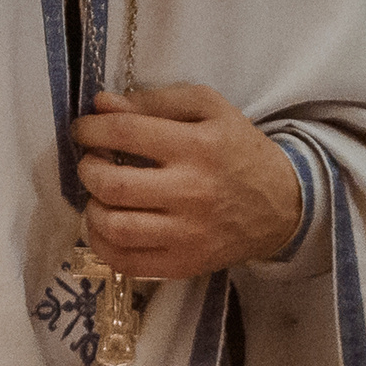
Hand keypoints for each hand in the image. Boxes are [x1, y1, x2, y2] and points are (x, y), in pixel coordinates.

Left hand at [72, 86, 304, 278]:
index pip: (125, 133)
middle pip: (112, 184)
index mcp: (196, 146)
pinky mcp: (184, 264)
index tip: (83, 130)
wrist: (282, 205)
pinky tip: (106, 227)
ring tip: (99, 196)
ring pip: (115, 227)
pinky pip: (127, 263)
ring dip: (92, 208)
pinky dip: (102, 245)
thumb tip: (102, 105)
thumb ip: (156, 101)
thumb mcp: (209, 109)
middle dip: (88, 169)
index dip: (91, 129)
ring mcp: (187, 234)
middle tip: (92, 162)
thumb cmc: (239, 151)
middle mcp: (190, 192)